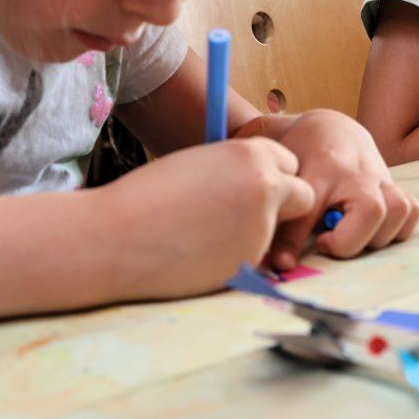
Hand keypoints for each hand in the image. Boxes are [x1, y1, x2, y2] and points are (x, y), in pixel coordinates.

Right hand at [98, 138, 313, 299]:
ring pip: (276, 231)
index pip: (289, 163)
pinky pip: (254, 258)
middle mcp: (267, 188)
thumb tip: (262, 186)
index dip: (272, 176)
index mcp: (252, 155)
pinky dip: (236, 257)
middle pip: (303, 195)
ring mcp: (262, 228)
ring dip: (254, 233)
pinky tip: (199, 254)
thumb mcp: (201, 165)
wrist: (116, 237)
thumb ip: (237, 173)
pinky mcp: (249, 263)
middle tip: (246, 214)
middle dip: (284, 206)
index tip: (249, 186)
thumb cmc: (149, 196)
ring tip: (203, 234)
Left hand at [266, 109, 418, 270]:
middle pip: (371, 211)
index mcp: (322, 168)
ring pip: (399, 211)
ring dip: (377, 236)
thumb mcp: (285, 179)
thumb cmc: (302, 156)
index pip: (310, 210)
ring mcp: (381, 177)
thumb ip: (281, 218)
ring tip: (351, 236)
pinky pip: (412, 210)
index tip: (293, 259)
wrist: (332, 128)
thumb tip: (281, 265)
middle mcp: (357, 173)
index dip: (297, 242)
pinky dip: (398, 228)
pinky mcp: (394, 186)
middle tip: (326, 241)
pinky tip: (373, 231)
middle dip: (349, 242)